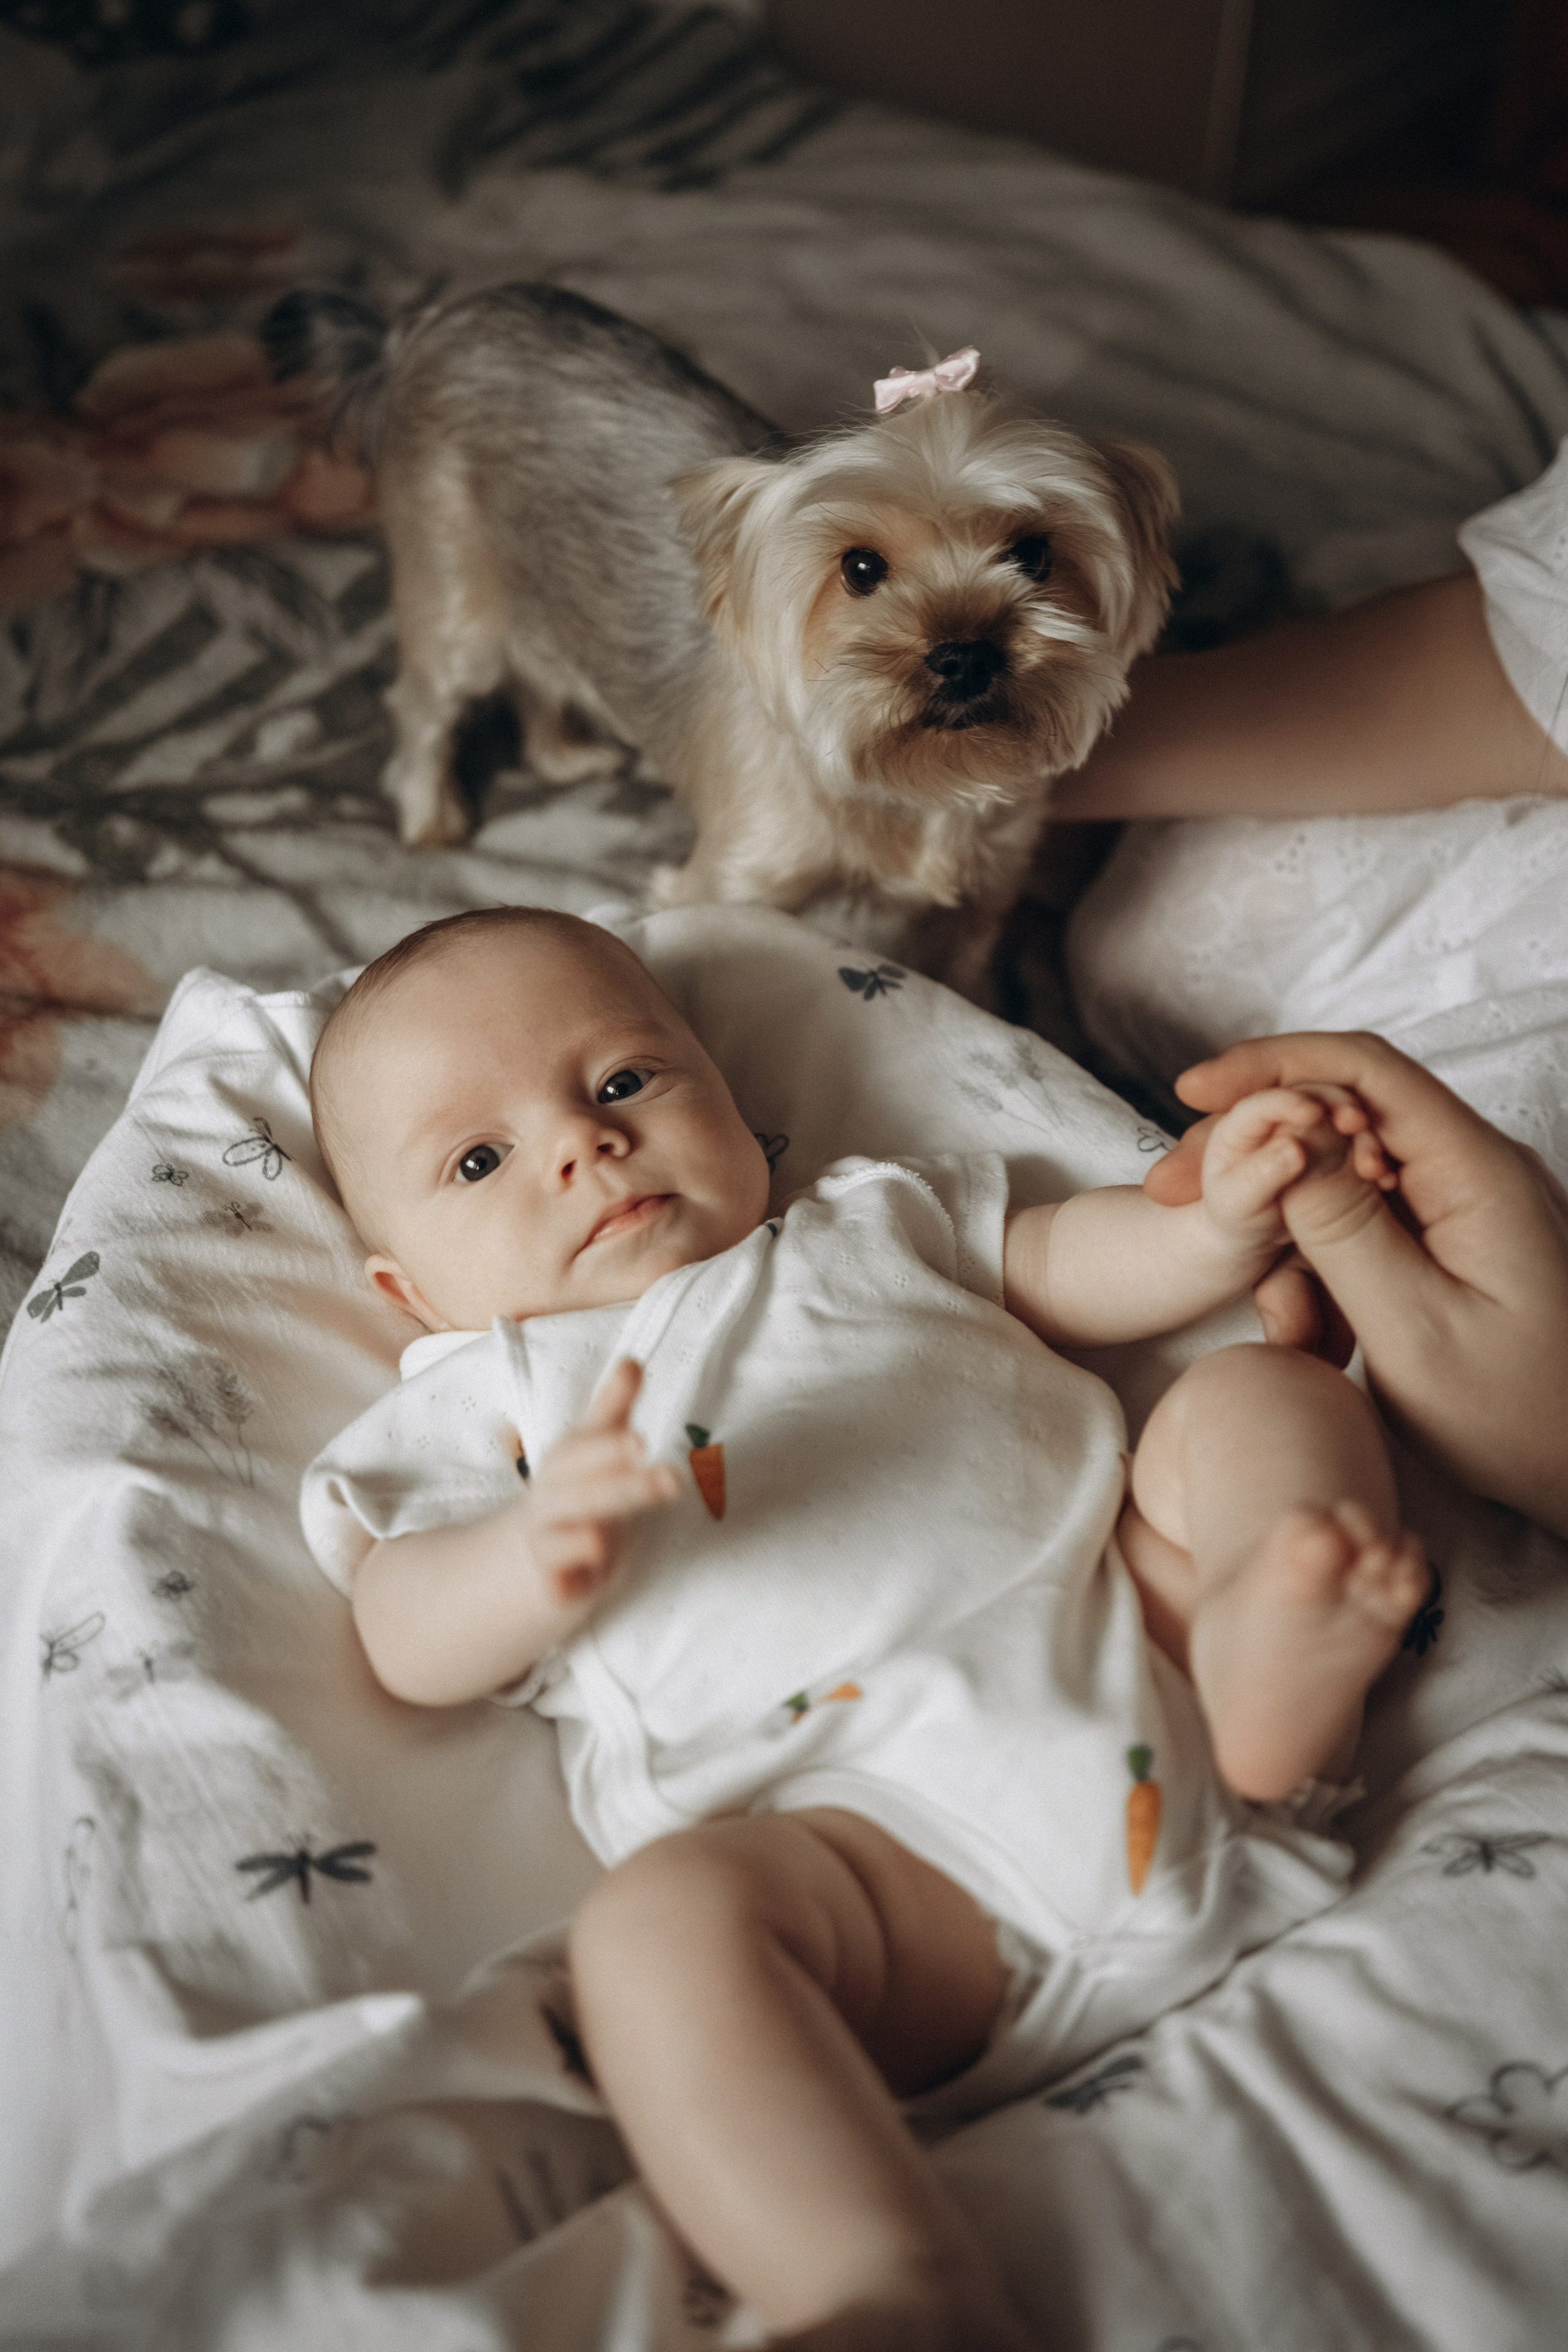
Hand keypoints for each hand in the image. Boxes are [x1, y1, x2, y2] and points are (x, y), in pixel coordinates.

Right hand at [523, 1357, 679, 1619]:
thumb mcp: (591, 1445)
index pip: (584, 1448)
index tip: (641, 1439)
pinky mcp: (553, 1581)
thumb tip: (632, 1360)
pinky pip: (553, 1587)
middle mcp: (553, 1498)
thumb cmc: (577, 1486)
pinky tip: (567, 1591)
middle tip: (670, 1481)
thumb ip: (612, 1406)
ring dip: (579, 1539)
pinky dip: (559, 1588)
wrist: (533, 1550)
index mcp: (567, 1461)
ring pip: (560, 1539)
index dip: (609, 1444)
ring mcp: (549, 1540)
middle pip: (584, 1492)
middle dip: (624, 1488)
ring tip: (601, 1542)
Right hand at [1149, 1033, 1567, 1533]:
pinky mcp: (1454, 1244)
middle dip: (1252, 1145)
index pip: (1365, 1073)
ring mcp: (1466, 1208)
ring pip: (1346, 1175)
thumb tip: (1288, 1137)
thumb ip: (1343, 1228)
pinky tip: (1299, 1320)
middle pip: (1345, 1115)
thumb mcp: (1413, 1329)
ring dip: (1280, 1217)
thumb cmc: (1520, 1418)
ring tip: (1251, 1292)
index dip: (1272, 1066)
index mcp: (1477, 1173)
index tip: (1194, 1094)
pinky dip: (1317, 1256)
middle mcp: (1475, 1173)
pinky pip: (1368, 1223)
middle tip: (1171, 1189)